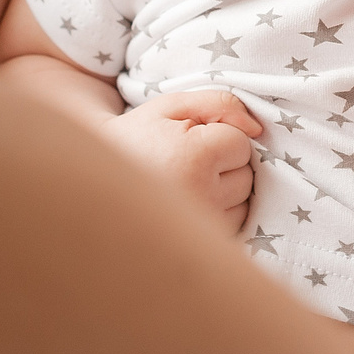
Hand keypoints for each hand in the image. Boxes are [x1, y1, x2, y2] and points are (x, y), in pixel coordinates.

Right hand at [101, 89, 264, 231]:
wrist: (95, 182)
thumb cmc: (137, 137)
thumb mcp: (172, 106)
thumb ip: (220, 104)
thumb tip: (258, 129)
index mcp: (194, 159)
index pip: (241, 144)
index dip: (218, 136)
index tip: (187, 140)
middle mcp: (201, 199)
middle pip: (247, 176)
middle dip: (224, 164)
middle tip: (185, 161)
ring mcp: (201, 229)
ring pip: (244, 203)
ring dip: (226, 191)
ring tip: (187, 182)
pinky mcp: (200, 249)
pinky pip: (234, 226)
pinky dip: (220, 213)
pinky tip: (192, 204)